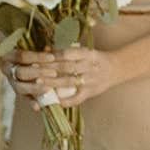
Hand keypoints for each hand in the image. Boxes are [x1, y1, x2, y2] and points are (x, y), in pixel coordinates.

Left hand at [7, 47, 126, 108]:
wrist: (117, 68)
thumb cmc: (96, 58)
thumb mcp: (85, 50)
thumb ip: (67, 50)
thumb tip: (45, 48)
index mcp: (88, 54)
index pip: (68, 54)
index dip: (54, 55)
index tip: (39, 56)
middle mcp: (89, 67)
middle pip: (66, 68)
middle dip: (48, 69)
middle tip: (32, 69)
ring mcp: (89, 81)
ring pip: (68, 82)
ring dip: (52, 83)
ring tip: (37, 83)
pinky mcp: (90, 93)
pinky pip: (76, 98)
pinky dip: (64, 101)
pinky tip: (53, 101)